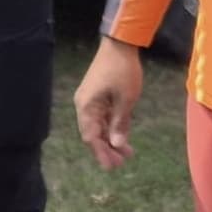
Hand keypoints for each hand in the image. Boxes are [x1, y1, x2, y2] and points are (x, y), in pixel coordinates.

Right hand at [73, 36, 143, 169]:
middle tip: (122, 162)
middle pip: (93, 133)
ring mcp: (91, 100)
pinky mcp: (98, 96)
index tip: (112, 166)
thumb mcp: (125, 100)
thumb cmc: (122, 71)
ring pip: (99, 126)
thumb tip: (116, 144)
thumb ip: (119, 123)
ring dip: (111, 139)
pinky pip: (103, 117)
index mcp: (87, 107)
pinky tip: (123, 136)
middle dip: (106, 149)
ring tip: (126, 153)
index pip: (90, 136)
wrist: (120, 44)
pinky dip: (112, 127)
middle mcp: (84, 105)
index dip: (101, 152)